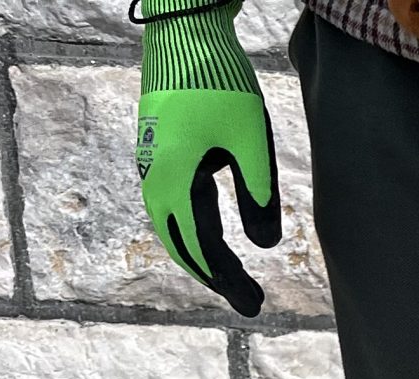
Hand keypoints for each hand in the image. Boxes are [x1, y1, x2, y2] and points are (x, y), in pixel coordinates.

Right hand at [136, 0, 280, 316]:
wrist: (185, 34)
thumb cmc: (221, 82)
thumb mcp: (252, 141)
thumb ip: (259, 194)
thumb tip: (265, 246)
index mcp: (175, 180)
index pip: (201, 247)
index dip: (227, 280)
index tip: (253, 305)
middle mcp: (155, 177)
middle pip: (182, 244)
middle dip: (215, 276)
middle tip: (248, 302)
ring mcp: (153, 164)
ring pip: (172, 226)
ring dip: (200, 255)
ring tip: (229, 278)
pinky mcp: (159, 153)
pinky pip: (170, 206)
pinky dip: (190, 230)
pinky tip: (208, 238)